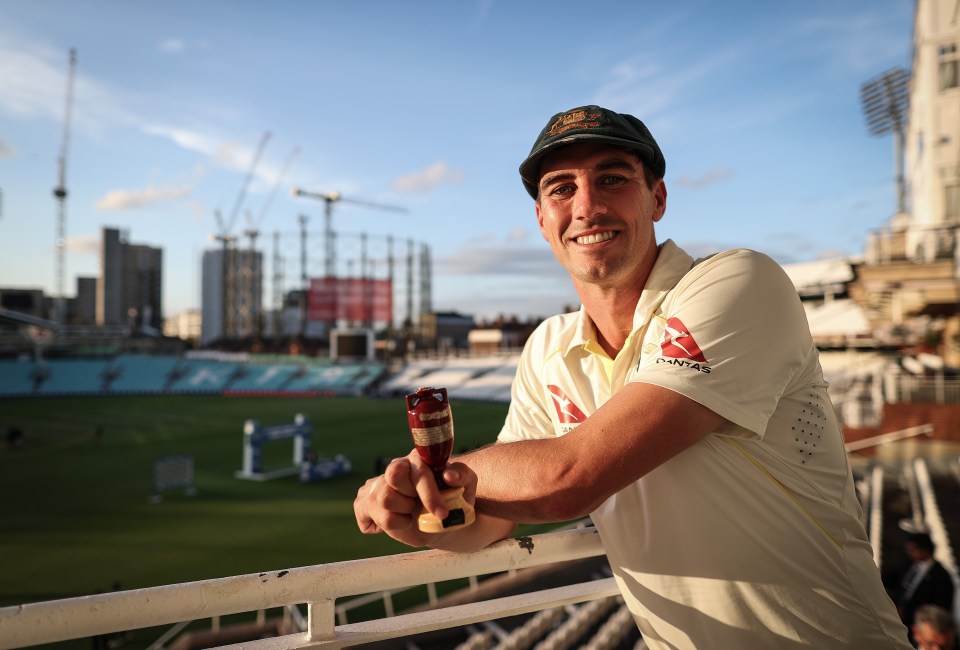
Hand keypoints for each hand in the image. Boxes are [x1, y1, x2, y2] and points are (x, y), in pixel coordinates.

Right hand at [354, 450, 477, 546]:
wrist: (444, 519)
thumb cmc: (454, 498)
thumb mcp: (467, 485)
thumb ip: (463, 475)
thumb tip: (449, 475)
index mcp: (417, 459)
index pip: (415, 472)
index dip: (428, 494)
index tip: (441, 513)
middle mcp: (395, 467)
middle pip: (390, 485)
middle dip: (410, 503)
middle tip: (423, 507)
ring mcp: (376, 485)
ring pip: (381, 501)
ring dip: (401, 515)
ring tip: (411, 512)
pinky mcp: (365, 505)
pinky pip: (366, 520)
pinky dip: (382, 526)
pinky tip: (397, 519)